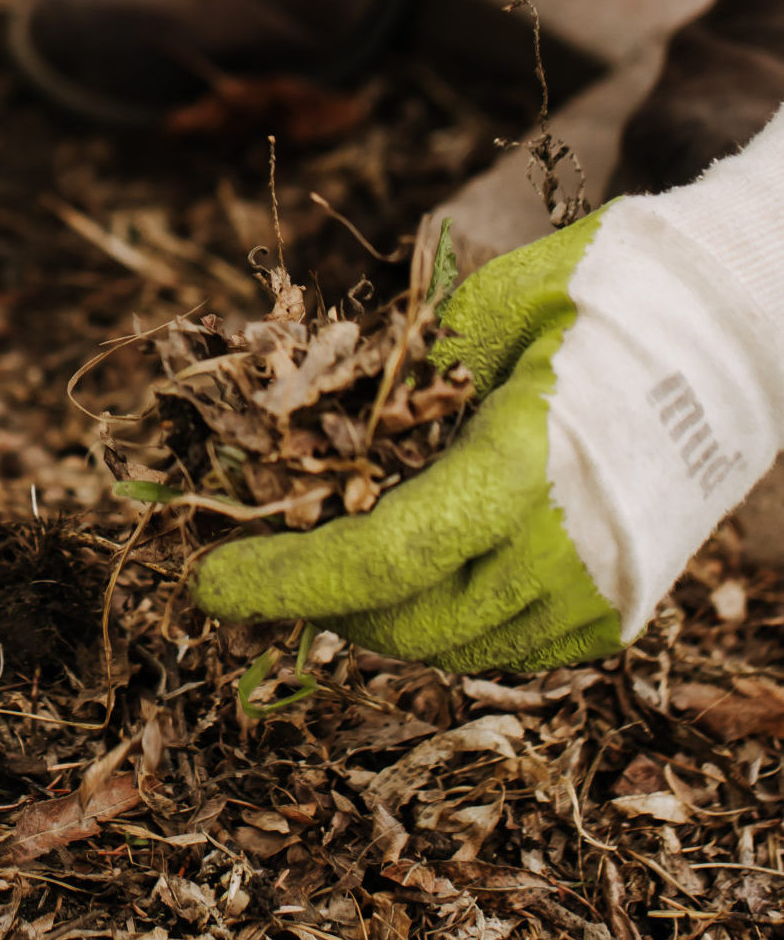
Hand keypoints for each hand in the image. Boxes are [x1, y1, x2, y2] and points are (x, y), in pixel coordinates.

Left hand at [191, 115, 783, 671]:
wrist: (750, 321)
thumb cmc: (613, 291)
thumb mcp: (491, 302)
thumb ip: (406, 371)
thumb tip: (323, 427)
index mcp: (528, 467)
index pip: (379, 557)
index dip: (283, 579)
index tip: (208, 582)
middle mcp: (569, 551)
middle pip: (403, 622)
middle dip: (314, 602)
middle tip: (258, 566)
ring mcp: (604, 591)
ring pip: (452, 647)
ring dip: (373, 617)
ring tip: (325, 565)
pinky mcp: (623, 609)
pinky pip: (506, 647)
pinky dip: (440, 622)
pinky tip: (409, 572)